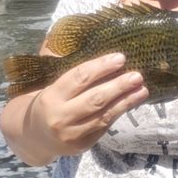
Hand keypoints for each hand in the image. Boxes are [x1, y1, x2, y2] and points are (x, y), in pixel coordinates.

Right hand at [30, 52, 148, 155]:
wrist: (35, 137)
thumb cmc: (46, 103)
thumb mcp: (47, 83)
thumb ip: (57, 61)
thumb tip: (66, 32)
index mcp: (51, 96)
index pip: (79, 78)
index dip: (101, 67)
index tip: (120, 58)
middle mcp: (61, 116)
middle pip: (95, 99)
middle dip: (118, 86)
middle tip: (137, 75)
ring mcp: (73, 133)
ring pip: (104, 115)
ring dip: (126, 101)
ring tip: (142, 89)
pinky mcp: (83, 144)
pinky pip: (105, 126)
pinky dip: (120, 112)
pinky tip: (133, 101)